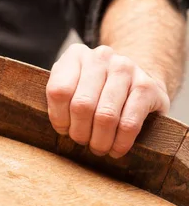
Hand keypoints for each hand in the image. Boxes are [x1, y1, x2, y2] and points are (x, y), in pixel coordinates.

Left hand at [46, 44, 169, 157]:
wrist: (138, 80)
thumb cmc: (96, 90)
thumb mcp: (72, 85)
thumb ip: (59, 99)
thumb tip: (61, 128)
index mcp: (76, 56)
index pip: (59, 91)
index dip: (59, 117)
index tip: (64, 130)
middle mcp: (101, 57)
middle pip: (82, 105)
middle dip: (79, 132)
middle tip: (82, 141)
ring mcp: (127, 69)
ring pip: (105, 116)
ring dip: (99, 140)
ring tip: (98, 148)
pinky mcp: (148, 87)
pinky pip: (129, 123)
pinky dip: (120, 143)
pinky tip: (115, 149)